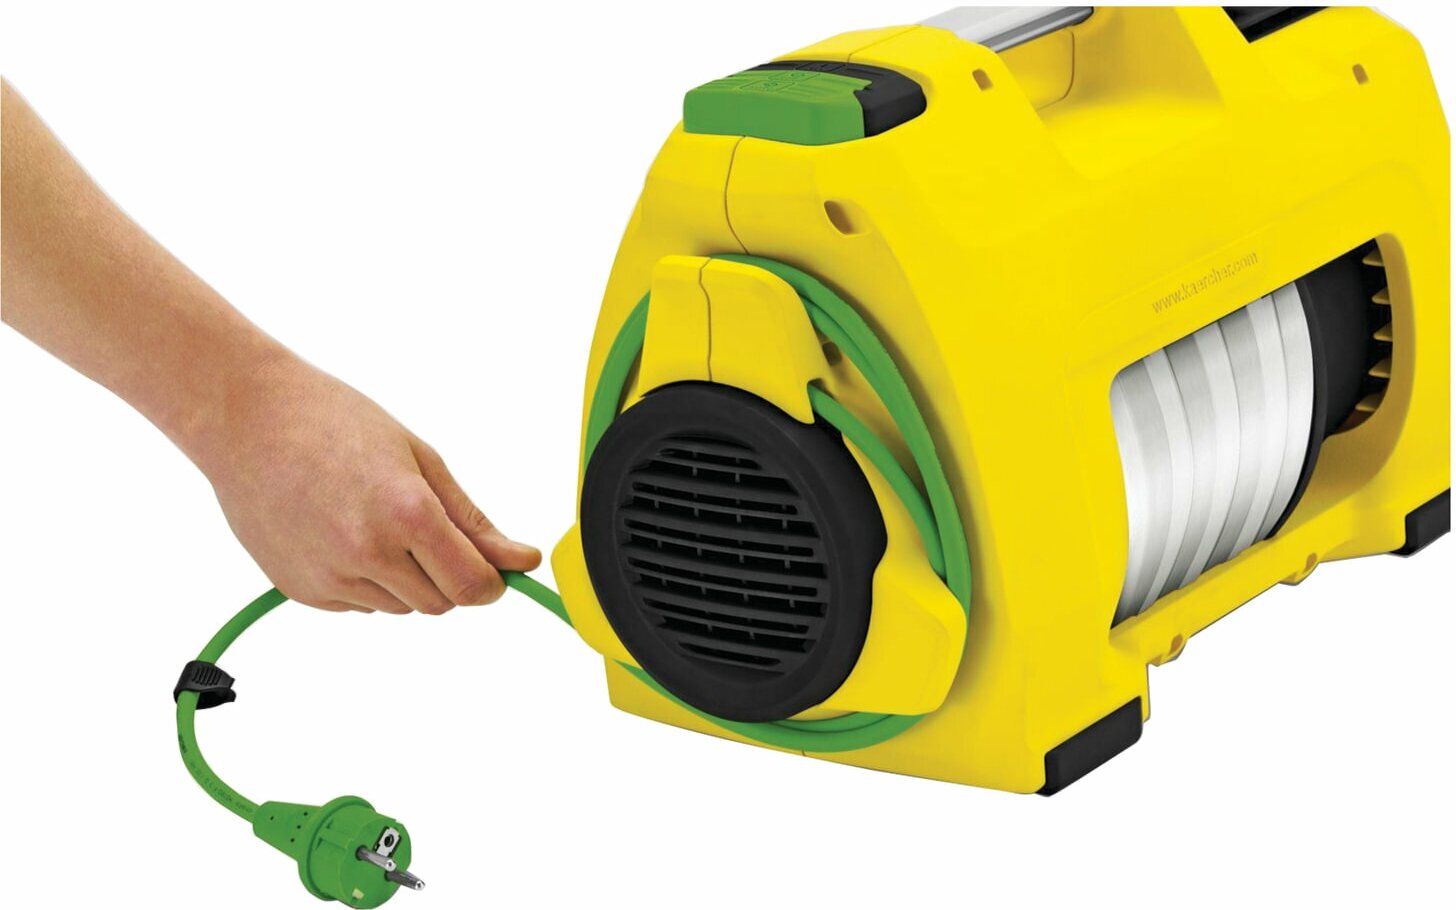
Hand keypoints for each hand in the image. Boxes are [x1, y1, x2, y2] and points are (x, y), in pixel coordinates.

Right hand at [198, 354, 540, 613]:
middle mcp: (367, 554)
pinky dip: (364, 580)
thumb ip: (472, 521)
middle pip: (438, 603)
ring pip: (399, 607)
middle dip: (448, 577)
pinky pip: (358, 604)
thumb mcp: (420, 459)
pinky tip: (340, 531)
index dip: (491, 584)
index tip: (494, 571)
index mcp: (406, 514)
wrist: (246, 418)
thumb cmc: (335, 422)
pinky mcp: (299, 591)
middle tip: (426, 528)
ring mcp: (329, 577)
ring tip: (373, 519)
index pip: (471, 586)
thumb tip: (522, 561)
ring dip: (404, 578)